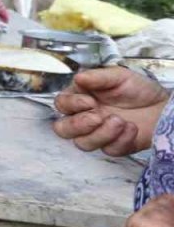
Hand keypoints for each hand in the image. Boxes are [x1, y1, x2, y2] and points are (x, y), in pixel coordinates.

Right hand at [52, 67, 169, 155]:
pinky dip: (121, 140)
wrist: (163, 106)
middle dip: (78, 125)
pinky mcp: (114, 147)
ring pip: (83, 143)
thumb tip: (78, 77)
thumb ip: (97, 77)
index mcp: (81, 98)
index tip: (89, 101)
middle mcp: (84, 118)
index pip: (61, 104)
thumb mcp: (118, 76)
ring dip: (101, 134)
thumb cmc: (139, 89)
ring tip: (120, 121)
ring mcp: (98, 134)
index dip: (71, 105)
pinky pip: (109, 150)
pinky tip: (132, 128)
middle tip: (97, 117)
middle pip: (63, 129)